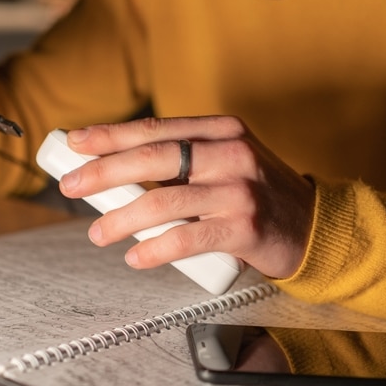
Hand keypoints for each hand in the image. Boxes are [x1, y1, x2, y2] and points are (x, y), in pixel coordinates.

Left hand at [57, 116, 315, 278]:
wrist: (314, 228)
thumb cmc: (256, 195)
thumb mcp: (224, 164)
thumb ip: (180, 164)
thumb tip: (112, 174)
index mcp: (221, 130)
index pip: (156, 128)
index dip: (110, 135)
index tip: (75, 142)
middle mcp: (231, 153)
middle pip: (153, 158)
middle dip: (103, 172)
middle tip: (70, 187)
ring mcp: (240, 189)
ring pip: (164, 201)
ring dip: (121, 219)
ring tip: (97, 233)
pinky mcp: (246, 228)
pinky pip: (187, 238)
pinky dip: (154, 249)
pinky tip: (136, 256)